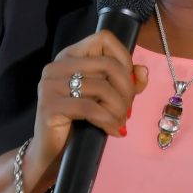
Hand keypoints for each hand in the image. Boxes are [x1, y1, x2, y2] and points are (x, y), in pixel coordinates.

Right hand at [28, 30, 148, 187]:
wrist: (52, 153)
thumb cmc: (80, 122)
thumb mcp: (107, 98)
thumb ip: (126, 82)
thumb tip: (143, 71)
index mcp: (70, 56)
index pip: (104, 38)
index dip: (124, 58)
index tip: (128, 82)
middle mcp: (57, 65)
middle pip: (108, 64)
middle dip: (126, 90)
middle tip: (127, 110)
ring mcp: (50, 85)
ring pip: (102, 87)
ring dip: (119, 109)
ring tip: (119, 122)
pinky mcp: (50, 106)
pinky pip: (91, 108)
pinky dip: (108, 120)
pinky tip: (112, 130)